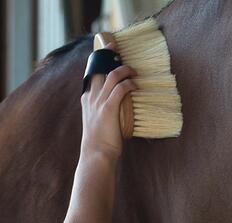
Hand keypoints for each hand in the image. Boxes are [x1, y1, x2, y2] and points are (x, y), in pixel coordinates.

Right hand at [81, 44, 136, 158]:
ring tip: (134, 71)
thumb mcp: (100, 123)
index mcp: (87, 100)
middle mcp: (91, 98)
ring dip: (124, 69)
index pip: (92, 74)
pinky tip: (135, 85)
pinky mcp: (109, 109)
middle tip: (117, 50)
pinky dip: (129, 84)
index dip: (100, 62)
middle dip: (107, 56)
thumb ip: (107, 114)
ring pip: (111, 76)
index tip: (108, 54)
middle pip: (99, 69)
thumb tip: (120, 112)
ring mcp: (99, 103)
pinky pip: (120, 89)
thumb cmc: (101, 143)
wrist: (96, 154)